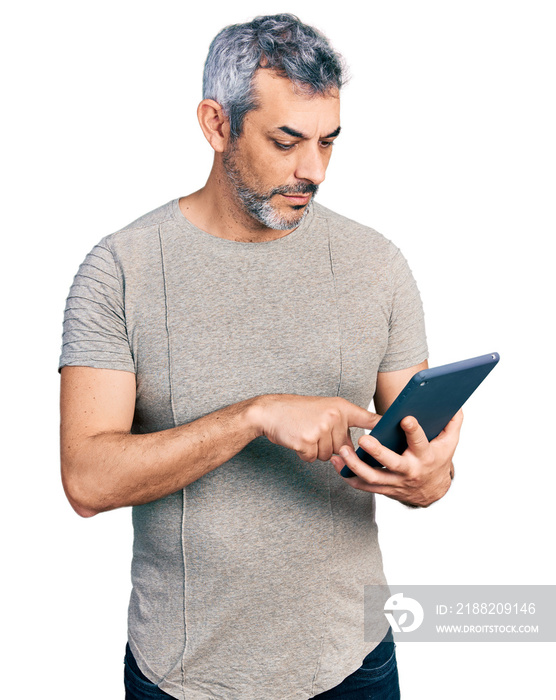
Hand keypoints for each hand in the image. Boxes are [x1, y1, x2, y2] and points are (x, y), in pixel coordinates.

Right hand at [252, 394, 380, 462]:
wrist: (269, 411)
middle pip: (342, 447)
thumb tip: (351, 448)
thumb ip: (340, 424)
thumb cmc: (295, 412)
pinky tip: (296, 438)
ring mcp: (321, 429)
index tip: (400, 429)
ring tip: (303, 433)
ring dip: (315, 450)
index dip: (383, 426)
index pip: (367, 417)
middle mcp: (334, 416)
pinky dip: (303, 453)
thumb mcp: (322, 409)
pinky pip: (312, 458)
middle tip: (312, 430)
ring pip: (328, 455)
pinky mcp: (308, 441)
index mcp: (340, 407)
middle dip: (327, 445)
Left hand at [330, 410, 462, 506]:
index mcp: (425, 456)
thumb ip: (452, 422)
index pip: (420, 442)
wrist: (433, 491)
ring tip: (342, 452)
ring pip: (373, 477)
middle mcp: (409, 471)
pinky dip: (349, 476)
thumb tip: (454, 402)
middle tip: (364, 439)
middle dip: (377, 452)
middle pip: (391, 463)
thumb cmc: (438, 460)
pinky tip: (337, 464)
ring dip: (355, 466)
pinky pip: (363, 486)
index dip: (414, 431)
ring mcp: (395, 482)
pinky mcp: (384, 489)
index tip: (406, 418)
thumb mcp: (450, 442)